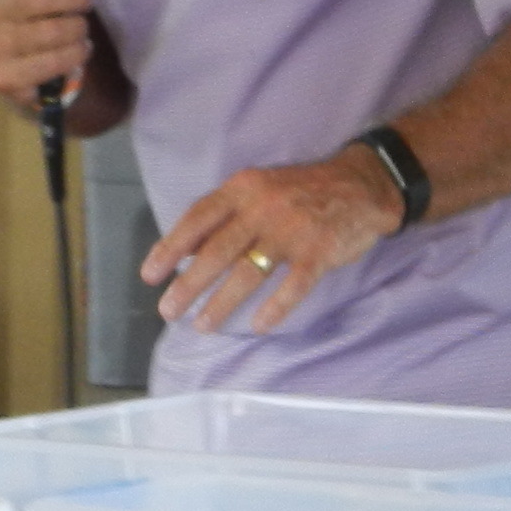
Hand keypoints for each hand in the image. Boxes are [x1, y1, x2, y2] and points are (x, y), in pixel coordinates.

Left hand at [147, 149, 403, 335]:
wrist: (360, 185)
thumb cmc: (301, 192)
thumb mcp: (259, 188)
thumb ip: (227, 215)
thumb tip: (187, 251)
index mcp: (244, 189)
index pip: (198, 218)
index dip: (171, 247)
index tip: (150, 274)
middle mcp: (264, 207)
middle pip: (217, 251)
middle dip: (188, 284)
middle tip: (168, 311)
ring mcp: (293, 230)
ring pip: (248, 272)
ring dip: (222, 303)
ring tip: (204, 325)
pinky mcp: (320, 251)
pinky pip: (292, 286)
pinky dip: (275, 308)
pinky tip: (259, 325)